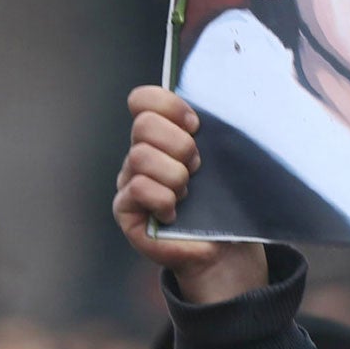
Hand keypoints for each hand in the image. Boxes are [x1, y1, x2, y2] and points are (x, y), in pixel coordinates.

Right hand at [114, 86, 266, 303]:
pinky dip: (162, 199)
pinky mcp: (125, 209)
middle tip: (197, 167)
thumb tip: (210, 109)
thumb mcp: (221, 159)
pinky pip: (137, 188)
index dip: (168, 105)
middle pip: (144, 125)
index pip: (143, 100)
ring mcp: (128, 181)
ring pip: (140, 156)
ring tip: (187, 193)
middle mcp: (139, 154)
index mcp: (160, 135)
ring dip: (174, 175)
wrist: (224, 248)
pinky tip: (174, 212)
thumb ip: (210, 130)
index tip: (196, 125)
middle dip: (180, 145)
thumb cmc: (224, 201)